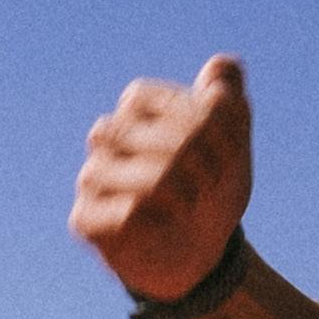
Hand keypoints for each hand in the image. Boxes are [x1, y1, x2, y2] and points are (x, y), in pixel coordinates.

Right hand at [71, 56, 252, 303]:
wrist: (199, 254)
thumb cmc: (209, 191)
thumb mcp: (232, 146)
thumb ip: (231, 102)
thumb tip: (224, 65)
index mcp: (138, 106)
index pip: (174, 104)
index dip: (212, 130)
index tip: (232, 155)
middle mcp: (108, 134)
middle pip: (163, 139)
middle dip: (203, 165)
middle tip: (214, 185)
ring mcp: (93, 175)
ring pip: (146, 177)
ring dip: (182, 194)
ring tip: (193, 205)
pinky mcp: (86, 218)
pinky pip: (124, 213)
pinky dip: (157, 222)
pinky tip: (167, 225)